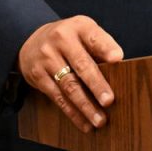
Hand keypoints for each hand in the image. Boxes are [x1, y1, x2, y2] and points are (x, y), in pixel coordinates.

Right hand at [18, 15, 123, 132]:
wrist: (32, 40)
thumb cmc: (70, 40)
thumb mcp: (84, 33)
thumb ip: (100, 47)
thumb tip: (119, 70)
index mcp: (79, 26)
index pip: (94, 37)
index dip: (106, 48)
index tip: (118, 59)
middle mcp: (61, 39)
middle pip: (81, 65)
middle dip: (96, 84)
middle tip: (109, 101)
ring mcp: (47, 57)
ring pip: (69, 85)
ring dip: (85, 106)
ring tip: (99, 120)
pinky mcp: (37, 75)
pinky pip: (57, 97)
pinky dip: (72, 112)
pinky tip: (84, 123)